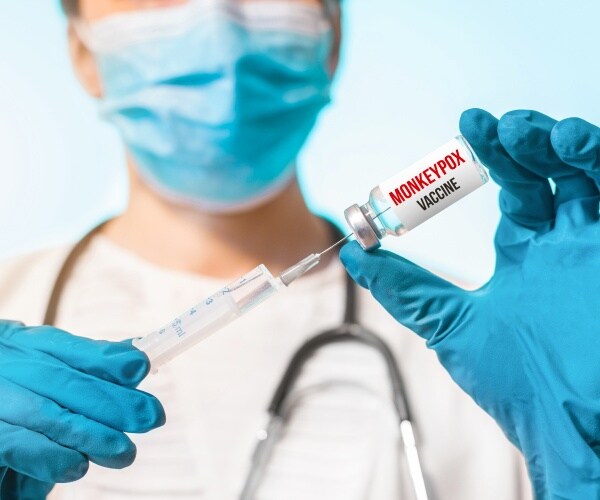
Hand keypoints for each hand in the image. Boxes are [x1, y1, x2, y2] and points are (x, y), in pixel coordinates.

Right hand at [0, 321, 164, 496]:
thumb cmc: (19, 422)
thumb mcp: (50, 391)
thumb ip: (84, 372)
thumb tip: (133, 359)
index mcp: (11, 346)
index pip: (56, 345)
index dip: (100, 356)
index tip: (140, 366)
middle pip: (57, 379)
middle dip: (110, 399)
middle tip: (152, 416)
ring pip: (42, 412)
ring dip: (89, 432)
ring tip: (124, 451)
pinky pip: (14, 444)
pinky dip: (49, 455)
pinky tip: (77, 466)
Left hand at [340, 109, 599, 498]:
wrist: (571, 427)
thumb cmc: (517, 384)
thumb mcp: (450, 325)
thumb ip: (406, 290)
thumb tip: (355, 256)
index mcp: (526, 254)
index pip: (512, 187)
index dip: (491, 156)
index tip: (467, 127)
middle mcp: (565, 241)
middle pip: (548, 170)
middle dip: (519, 140)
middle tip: (483, 126)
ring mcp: (596, 242)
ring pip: (587, 171)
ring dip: (558, 141)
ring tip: (523, 131)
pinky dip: (597, 159)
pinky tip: (570, 145)